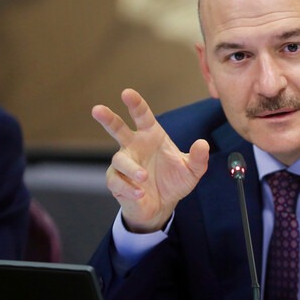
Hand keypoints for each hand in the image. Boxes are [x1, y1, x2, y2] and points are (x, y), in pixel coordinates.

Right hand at [92, 88, 209, 232]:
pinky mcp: (116, 181)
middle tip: (97, 109)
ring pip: (120, 160)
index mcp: (151, 136)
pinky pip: (117, 181)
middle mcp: (134, 146)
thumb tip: (203, 144)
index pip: (142, 116)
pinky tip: (140, 193)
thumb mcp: (191, 171)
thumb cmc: (174, 181)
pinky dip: (128, 187)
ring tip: (144, 177)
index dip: (135, 104)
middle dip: (108, 119)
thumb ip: (198, 158)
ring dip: (132, 168)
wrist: (162, 206)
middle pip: (117, 129)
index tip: (127, 93)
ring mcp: (124, 163)